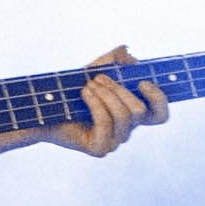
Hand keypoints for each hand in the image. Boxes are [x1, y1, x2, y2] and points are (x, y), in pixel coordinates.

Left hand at [47, 45, 167, 157]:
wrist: (44, 108)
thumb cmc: (71, 91)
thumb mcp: (95, 69)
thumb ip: (114, 60)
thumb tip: (130, 56)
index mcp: (132, 114)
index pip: (160, 115)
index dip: (158, 99)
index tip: (142, 82)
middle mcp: (126, 130)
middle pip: (140, 111)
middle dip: (119, 90)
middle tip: (98, 78)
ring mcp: (114, 142)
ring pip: (125, 116)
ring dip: (106, 95)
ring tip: (89, 85)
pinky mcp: (99, 149)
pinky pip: (107, 124)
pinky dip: (96, 104)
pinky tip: (84, 94)